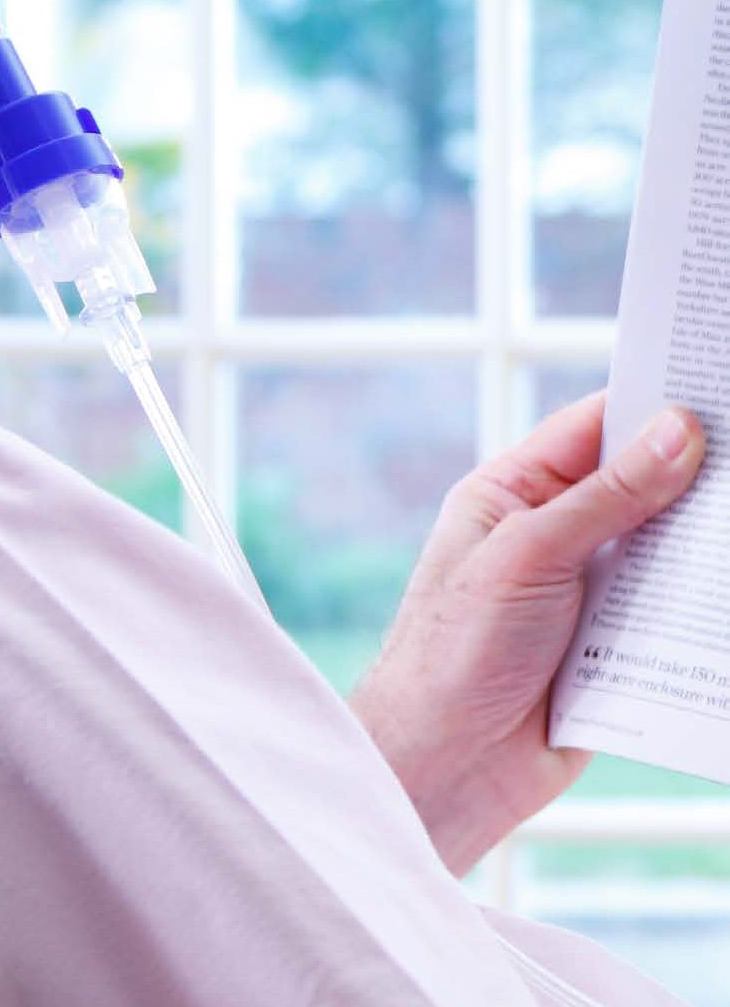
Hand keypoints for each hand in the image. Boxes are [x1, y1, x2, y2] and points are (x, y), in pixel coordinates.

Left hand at [349, 393, 704, 875]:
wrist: (445, 763)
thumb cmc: (455, 647)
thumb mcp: (529, 554)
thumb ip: (607, 497)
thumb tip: (678, 430)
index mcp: (512, 493)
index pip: (591, 430)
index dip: (651, 403)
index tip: (714, 382)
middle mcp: (550, 534)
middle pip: (640, 487)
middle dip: (699, 476)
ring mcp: (583, 591)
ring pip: (666, 550)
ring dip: (707, 545)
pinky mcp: (612, 648)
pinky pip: (671, 614)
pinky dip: (704, 607)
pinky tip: (728, 600)